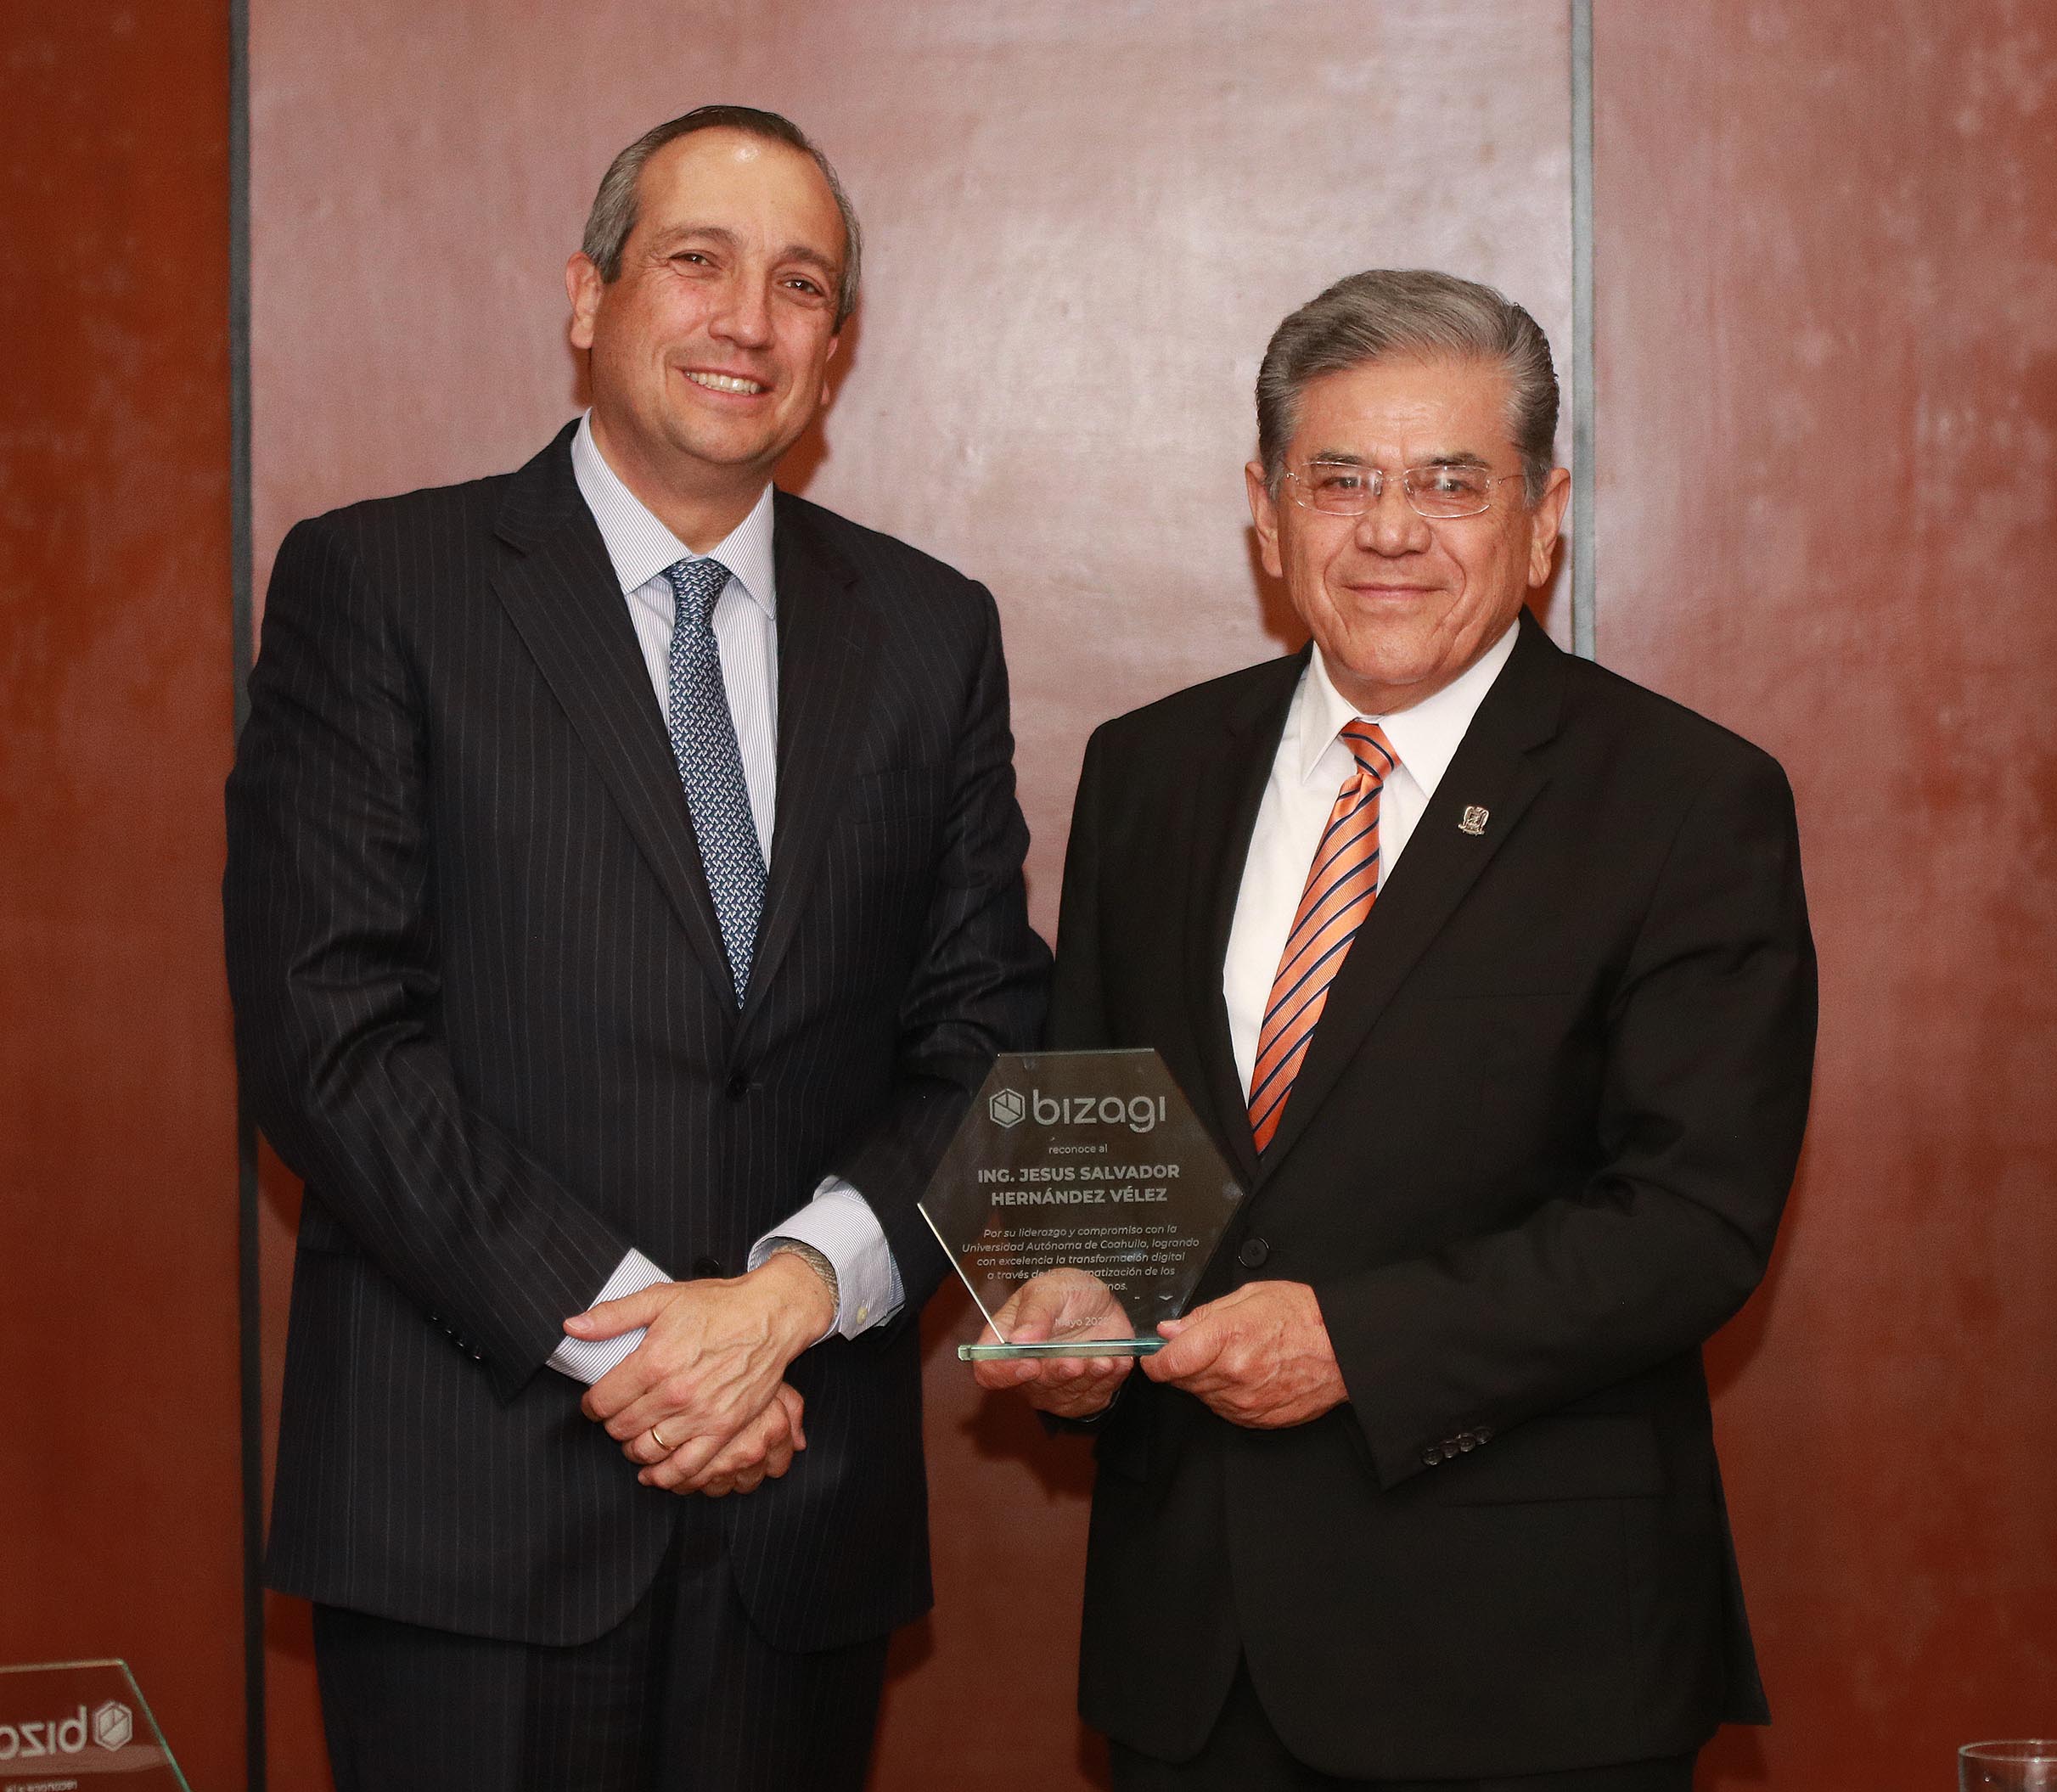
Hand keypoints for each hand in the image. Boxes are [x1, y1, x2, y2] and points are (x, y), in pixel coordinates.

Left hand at [567, 1253, 835, 1480]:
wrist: (769, 1316)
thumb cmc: (718, 1304)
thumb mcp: (661, 1297)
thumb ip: (613, 1316)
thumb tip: (572, 1327)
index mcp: (655, 1361)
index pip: (603, 1401)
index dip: (592, 1404)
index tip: (596, 1402)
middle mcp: (675, 1393)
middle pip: (622, 1428)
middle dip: (612, 1425)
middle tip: (617, 1416)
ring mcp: (701, 1415)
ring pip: (648, 1451)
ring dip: (633, 1449)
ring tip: (634, 1438)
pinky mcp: (724, 1429)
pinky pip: (687, 1468)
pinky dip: (665, 1477)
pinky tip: (654, 1473)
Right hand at [970, 1268, 1135, 1419]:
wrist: (1101, 1302)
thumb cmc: (1066, 1293)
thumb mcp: (1048, 1290)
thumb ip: (1034, 1314)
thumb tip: (1019, 1340)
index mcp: (1005, 1343)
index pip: (990, 1370)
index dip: (1004, 1372)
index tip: (1029, 1363)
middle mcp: (1026, 1371)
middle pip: (1032, 1386)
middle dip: (1057, 1374)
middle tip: (1074, 1361)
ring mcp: (1054, 1387)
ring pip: (1066, 1395)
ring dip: (1086, 1379)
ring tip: (1102, 1360)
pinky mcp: (1082, 1395)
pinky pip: (1093, 1399)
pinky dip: (1107, 1381)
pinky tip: (1116, 1362)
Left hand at [1142, 1280, 1344, 1427]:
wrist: (1341, 1349)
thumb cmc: (1301, 1316)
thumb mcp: (1248, 1298)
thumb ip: (1202, 1316)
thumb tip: (1170, 1330)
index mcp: (1227, 1338)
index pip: (1169, 1363)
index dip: (1155, 1359)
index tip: (1153, 1355)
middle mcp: (1233, 1375)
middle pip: (1182, 1380)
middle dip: (1182, 1365)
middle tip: (1202, 1347)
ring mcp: (1244, 1402)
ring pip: (1201, 1395)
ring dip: (1205, 1380)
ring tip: (1233, 1357)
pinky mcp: (1256, 1419)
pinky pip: (1223, 1409)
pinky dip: (1225, 1394)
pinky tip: (1246, 1375)